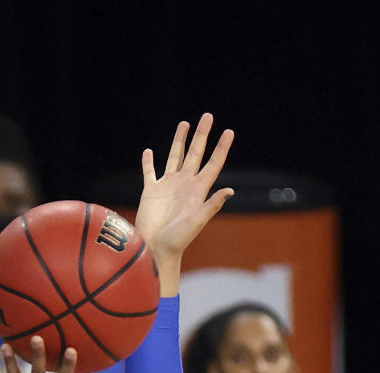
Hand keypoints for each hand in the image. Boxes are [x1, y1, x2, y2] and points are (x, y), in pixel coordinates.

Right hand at [135, 114, 233, 292]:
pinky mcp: (151, 191)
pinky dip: (149, 162)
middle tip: (208, 115)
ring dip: (180, 141)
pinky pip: (150, 172)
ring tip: (185, 124)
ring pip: (175, 157)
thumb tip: (230, 190)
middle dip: (202, 135)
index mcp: (198, 190)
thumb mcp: (197, 221)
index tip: (229, 131)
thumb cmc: (178, 239)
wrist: (156, 248)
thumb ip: (212, 205)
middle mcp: (184, 185)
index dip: (221, 148)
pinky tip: (149, 152)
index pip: (213, 164)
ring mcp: (168, 186)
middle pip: (195, 154)